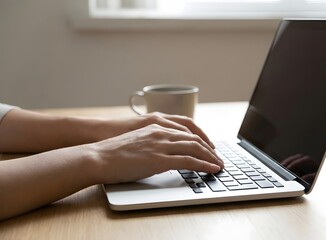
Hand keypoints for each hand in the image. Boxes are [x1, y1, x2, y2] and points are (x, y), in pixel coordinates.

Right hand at [91, 123, 223, 183]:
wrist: (98, 155)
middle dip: (210, 149)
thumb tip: (162, 151)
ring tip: (220, 165)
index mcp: (156, 124)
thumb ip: (153, 141)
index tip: (209, 147)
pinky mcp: (159, 159)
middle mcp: (161, 131)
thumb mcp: (137, 139)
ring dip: (211, 157)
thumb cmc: (113, 150)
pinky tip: (212, 169)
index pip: (188, 128)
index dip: (201, 138)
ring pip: (195, 148)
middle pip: (195, 138)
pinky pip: (189, 161)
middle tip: (218, 157)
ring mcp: (161, 144)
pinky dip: (204, 165)